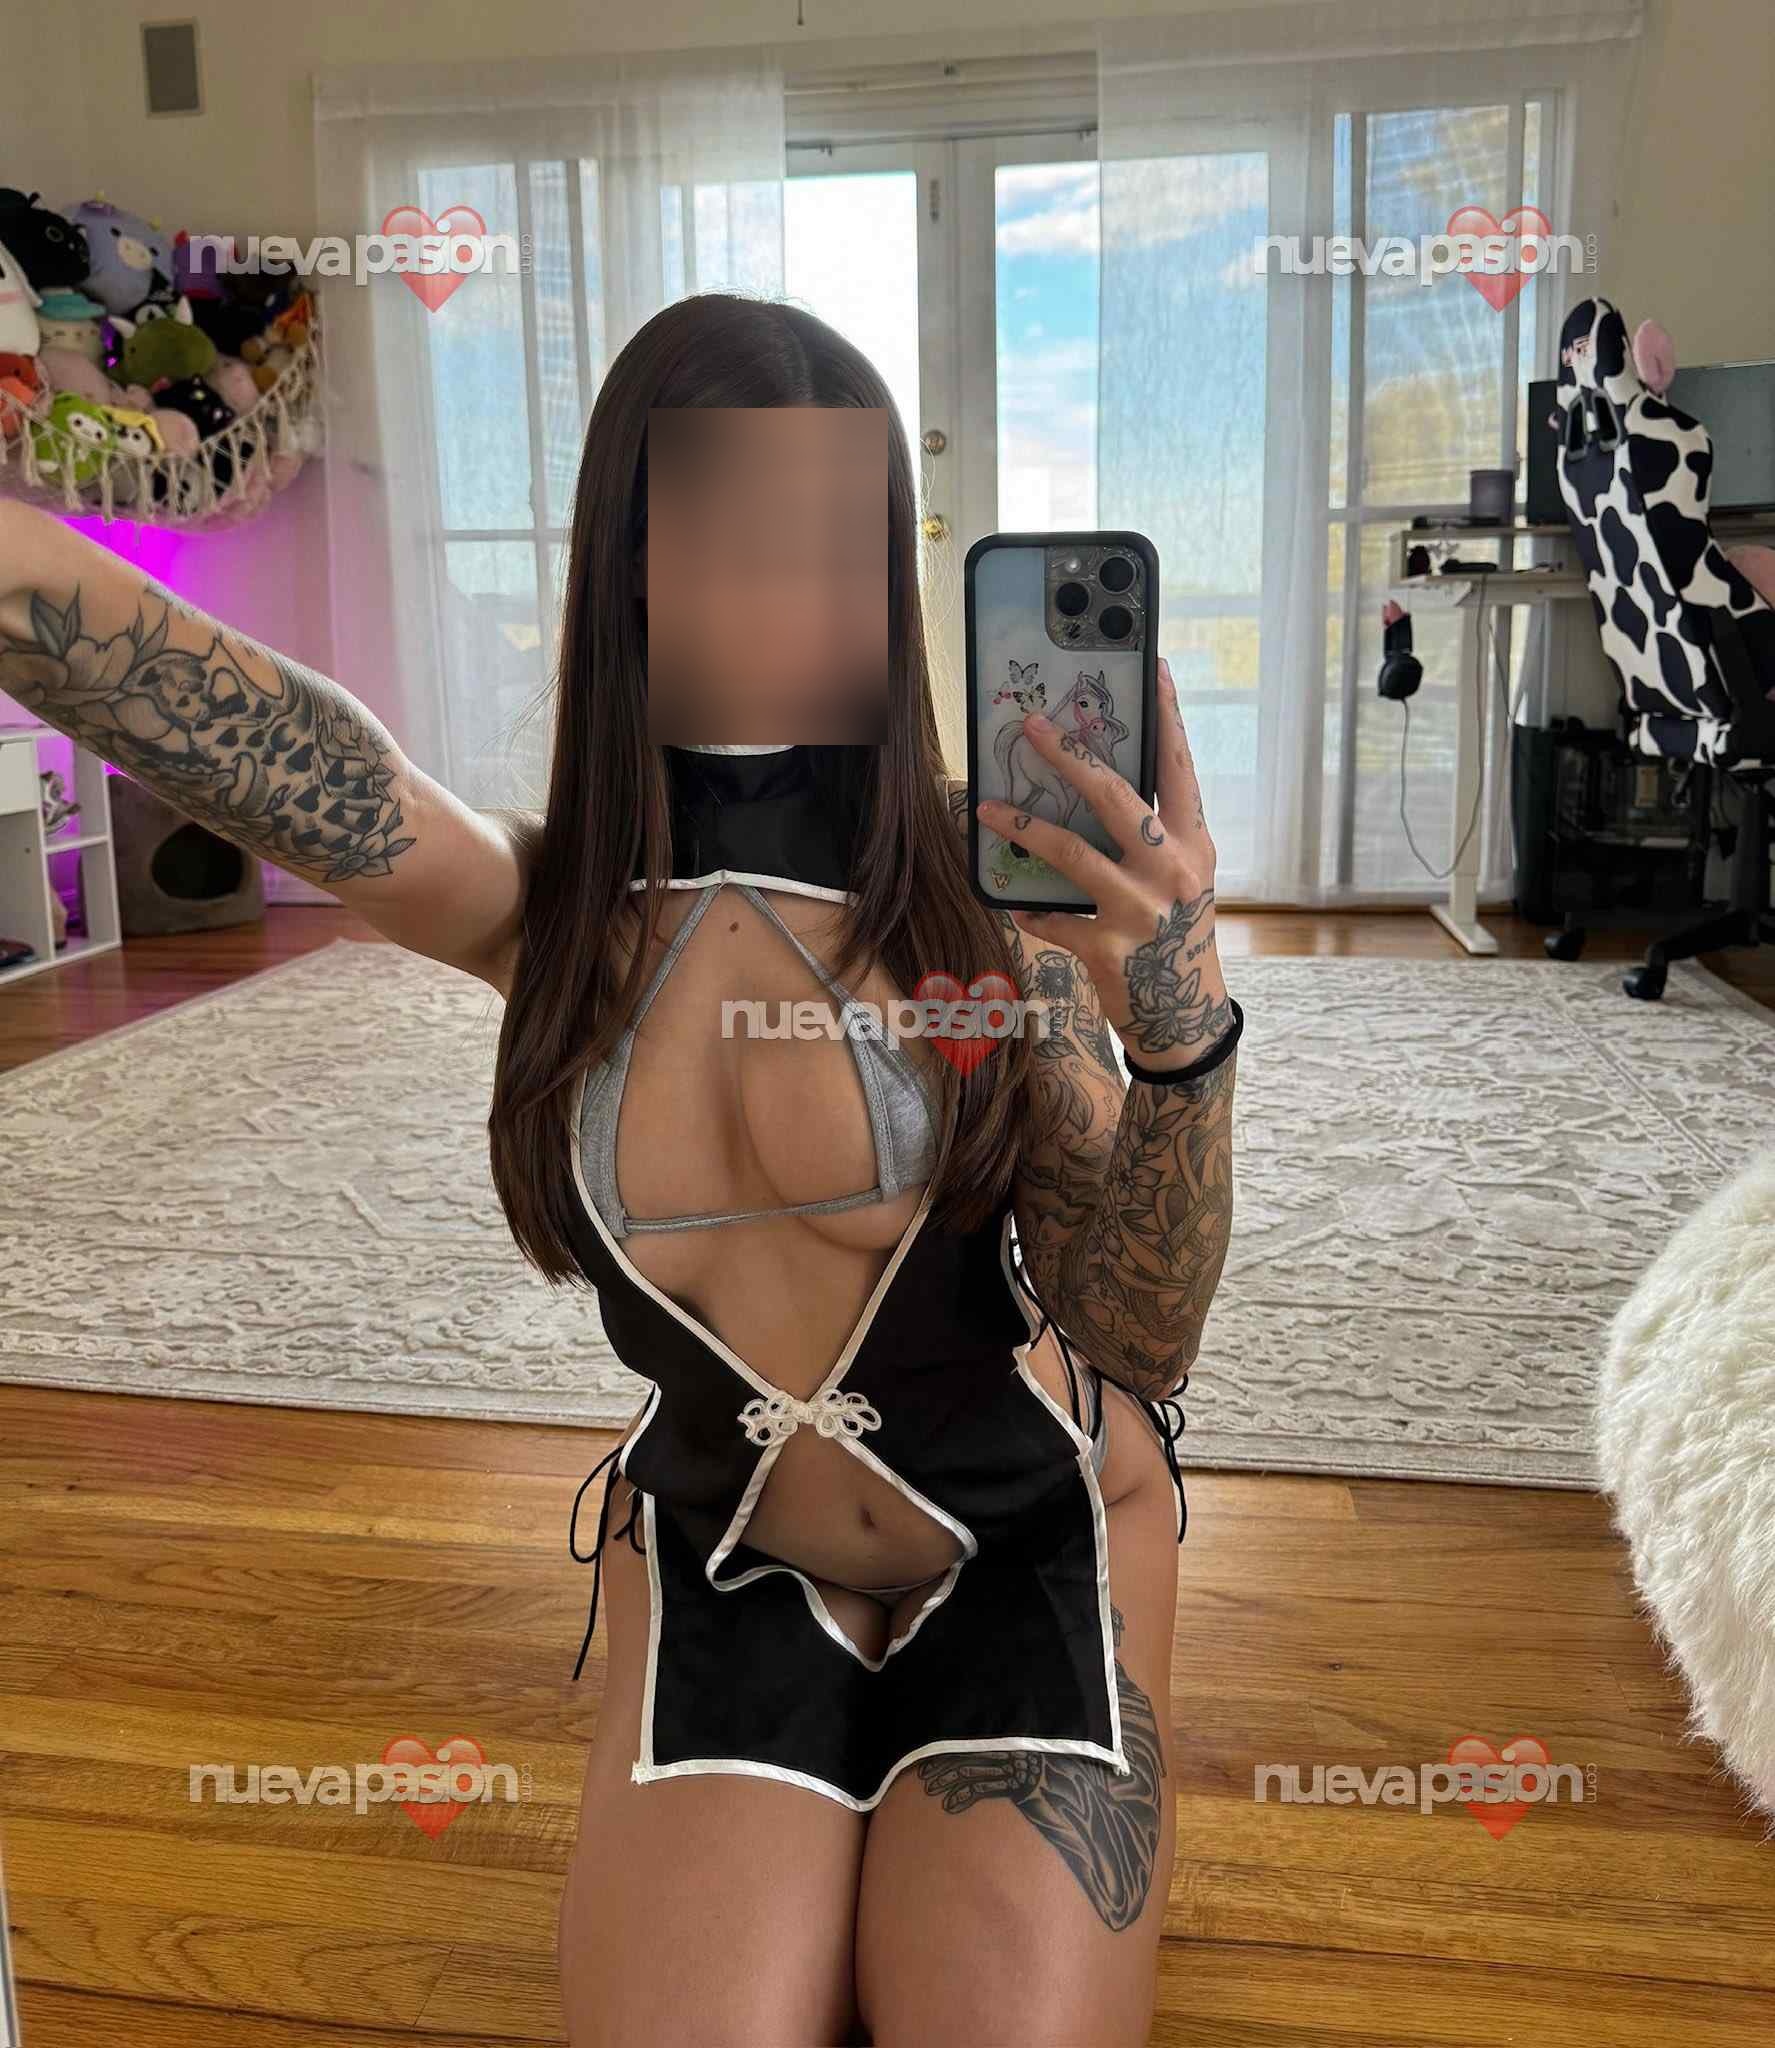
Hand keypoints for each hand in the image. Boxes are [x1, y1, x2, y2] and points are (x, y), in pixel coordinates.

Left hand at [976, 657, 1232, 1069]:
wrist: (1186, 1018)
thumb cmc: (1176, 939)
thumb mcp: (1181, 881)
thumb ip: (1153, 837)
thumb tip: (1096, 785)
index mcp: (1193, 845)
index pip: (1180, 769)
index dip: (1168, 719)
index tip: (1155, 670)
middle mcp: (1171, 871)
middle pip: (1115, 797)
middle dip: (1069, 756)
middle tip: (1033, 727)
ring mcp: (1139, 910)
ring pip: (1070, 852)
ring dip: (1023, 827)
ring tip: (986, 809)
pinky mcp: (1107, 948)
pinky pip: (1052, 920)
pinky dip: (1031, 912)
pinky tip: (1016, 905)